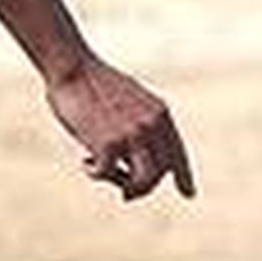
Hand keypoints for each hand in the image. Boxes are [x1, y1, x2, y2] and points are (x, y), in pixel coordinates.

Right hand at [46, 57, 195, 202]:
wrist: (73, 66)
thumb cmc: (92, 81)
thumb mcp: (128, 100)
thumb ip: (138, 123)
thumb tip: (132, 156)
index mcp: (159, 113)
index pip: (177, 152)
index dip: (184, 175)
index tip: (188, 193)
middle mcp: (151, 126)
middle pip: (160, 173)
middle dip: (142, 187)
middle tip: (125, 194)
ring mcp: (132, 135)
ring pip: (143, 181)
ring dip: (124, 186)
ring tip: (105, 176)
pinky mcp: (109, 144)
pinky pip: (107, 173)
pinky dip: (94, 172)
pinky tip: (84, 162)